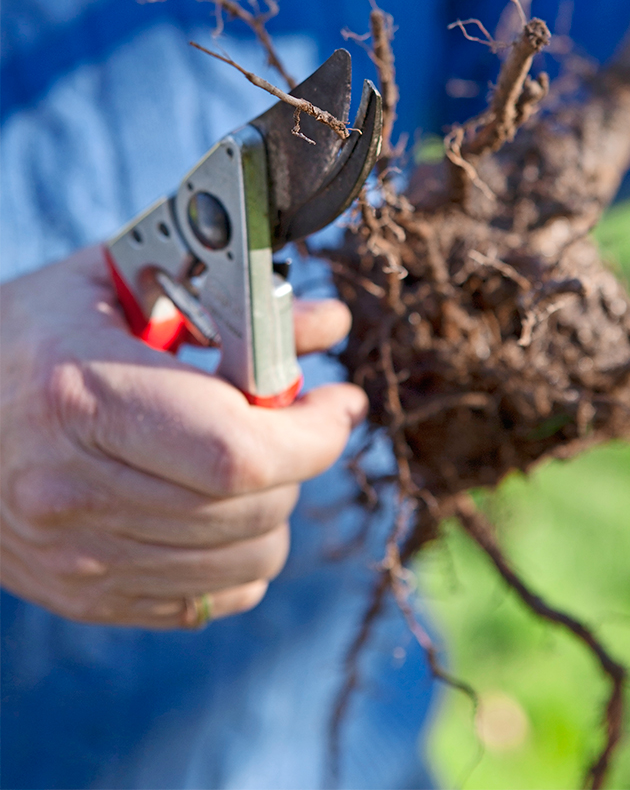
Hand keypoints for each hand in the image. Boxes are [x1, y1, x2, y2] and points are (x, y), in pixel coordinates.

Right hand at [0, 245, 365, 628]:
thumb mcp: (119, 284)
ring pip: (244, 562)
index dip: (312, 434)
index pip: (236, 452)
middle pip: (249, 509)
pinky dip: (239, 557)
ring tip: (257, 457)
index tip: (339, 403)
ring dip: (276, 506)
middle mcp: (72, 490)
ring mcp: (76, 556)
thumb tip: (328, 326)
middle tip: (300, 419)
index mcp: (81, 397)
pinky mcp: (83, 595)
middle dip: (301, 461)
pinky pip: (209, 601)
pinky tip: (220, 505)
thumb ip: (229, 298)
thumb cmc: (34, 333)